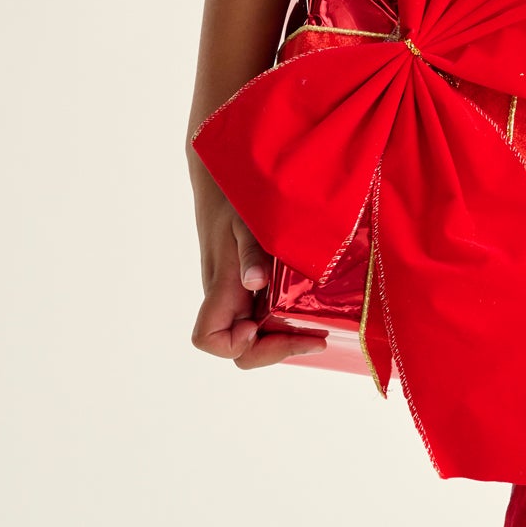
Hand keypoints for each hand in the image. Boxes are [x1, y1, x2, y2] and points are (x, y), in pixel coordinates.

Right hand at [190, 177, 327, 369]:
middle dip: (274, 350)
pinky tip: (309, 313)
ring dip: (282, 339)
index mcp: (220, 287)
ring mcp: (237, 294)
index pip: (208, 339)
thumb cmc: (233, 198)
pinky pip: (261, 317)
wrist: (222, 175)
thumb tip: (254, 283)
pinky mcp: (248, 285)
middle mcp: (225, 298)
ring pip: (252, 337)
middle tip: (315, 338)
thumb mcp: (246, 223)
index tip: (262, 327)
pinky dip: (283, 323)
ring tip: (317, 330)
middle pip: (238, 349)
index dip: (235, 345)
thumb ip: (251, 253)